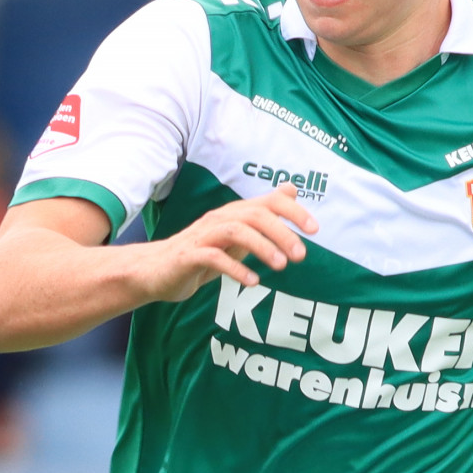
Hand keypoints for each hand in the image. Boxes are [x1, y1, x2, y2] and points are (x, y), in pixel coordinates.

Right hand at [143, 191, 314, 299]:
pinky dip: (236, 269)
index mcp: (234, 214)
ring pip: (236, 231)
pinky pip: (214, 257)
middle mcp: (219, 219)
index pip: (269, 203)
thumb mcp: (237, 234)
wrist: (156, 271)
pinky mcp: (189, 256)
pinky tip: (253, 281)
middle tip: (301, 255)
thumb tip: (291, 191)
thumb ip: (263, 215)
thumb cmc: (201, 254)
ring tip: (281, 266)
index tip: (315, 230)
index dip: (293, 213)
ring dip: (262, 247)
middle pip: (255, 215)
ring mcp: (203, 236)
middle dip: (282, 233)